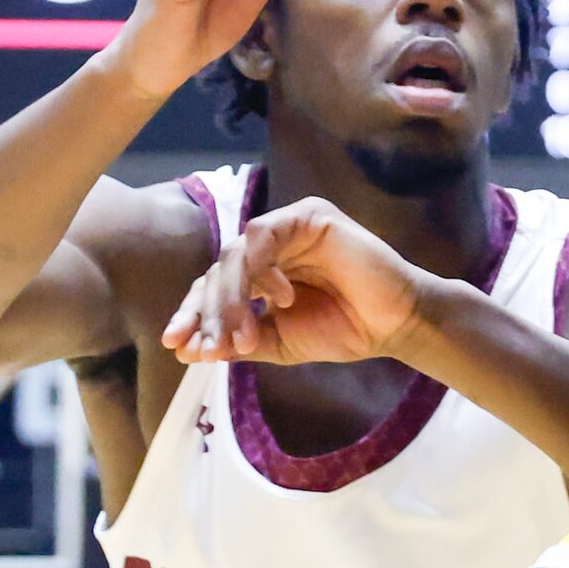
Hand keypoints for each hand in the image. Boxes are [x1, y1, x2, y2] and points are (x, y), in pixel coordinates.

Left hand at [163, 199, 437, 366]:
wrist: (393, 326)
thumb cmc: (342, 330)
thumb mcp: (277, 342)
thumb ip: (237, 341)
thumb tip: (186, 351)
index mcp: (259, 272)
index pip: (213, 287)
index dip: (192, 314)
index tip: (176, 345)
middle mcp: (269, 246)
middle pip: (218, 270)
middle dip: (207, 312)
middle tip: (208, 349)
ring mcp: (287, 228)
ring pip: (235, 254)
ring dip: (231, 299)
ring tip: (243, 337)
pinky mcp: (308, 216)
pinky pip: (264, 234)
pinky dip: (261, 269)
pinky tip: (278, 299)